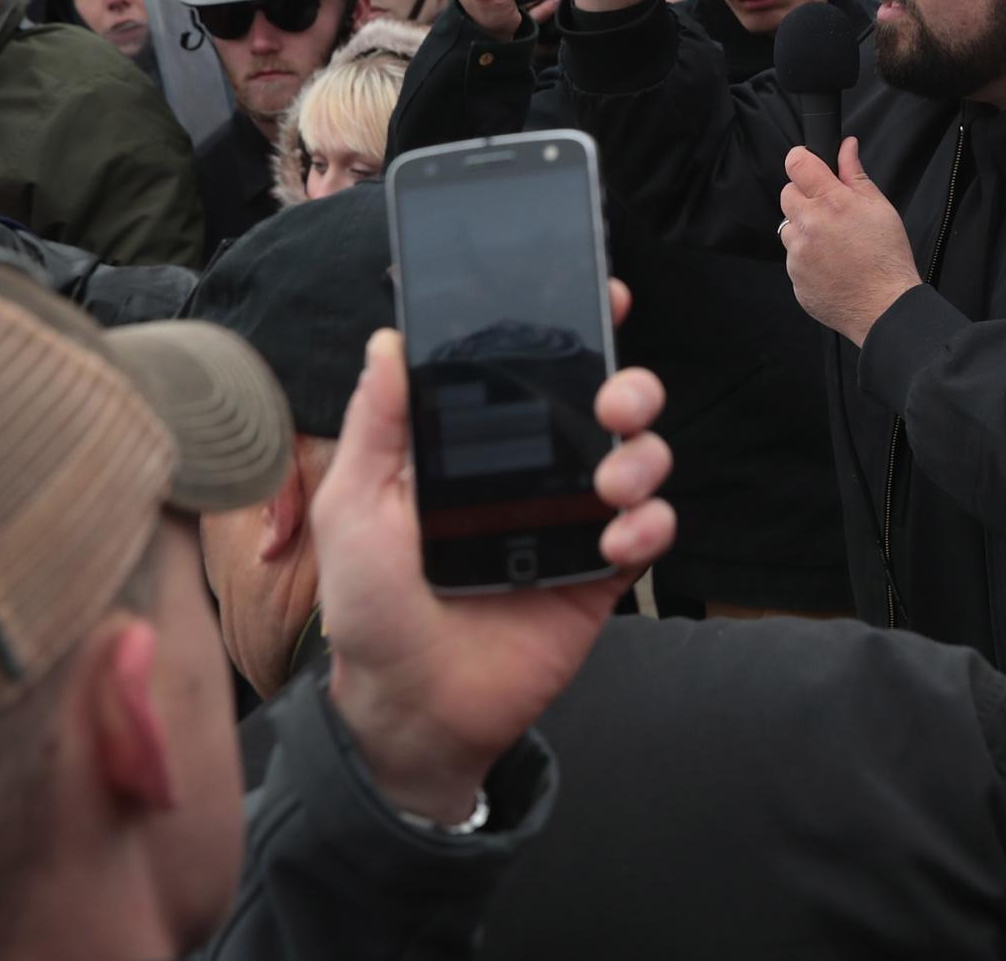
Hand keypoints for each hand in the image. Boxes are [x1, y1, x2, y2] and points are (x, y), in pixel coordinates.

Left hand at [314, 301, 673, 824]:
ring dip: (642, 457)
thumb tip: (388, 341)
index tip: (605, 299)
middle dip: (630, 386)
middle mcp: (536, 472)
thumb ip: (377, 426)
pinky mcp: (601, 575)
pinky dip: (649, 525)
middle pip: (609, 405)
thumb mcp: (353, 506)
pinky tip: (616, 540)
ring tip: (609, 484)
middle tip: (613, 402)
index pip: (535, 371)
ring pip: (642, 460)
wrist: (411, 707)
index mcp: (481, 446)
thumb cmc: (372, 606)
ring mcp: (573, 522)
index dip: (575, 330)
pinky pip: (651, 532)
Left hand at [778, 136, 920, 346]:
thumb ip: (855, 174)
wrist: (884, 307)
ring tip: (834, 243)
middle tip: (831, 211)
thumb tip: (846, 146)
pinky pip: (793, 258)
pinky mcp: (794, 278)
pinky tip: (831, 265)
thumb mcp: (880, 208)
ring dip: (804, 229)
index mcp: (832, 203)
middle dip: (805, 197)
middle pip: (787, 194)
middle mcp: (809, 226)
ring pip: (788, 228)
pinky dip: (807, 258)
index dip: (801, 159)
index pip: (797, 164)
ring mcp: (798, 254)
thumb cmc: (888, 257)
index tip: (808, 163)